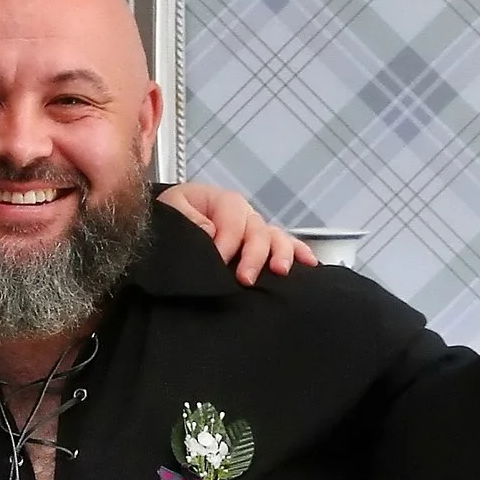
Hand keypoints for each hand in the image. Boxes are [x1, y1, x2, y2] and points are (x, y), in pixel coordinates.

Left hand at [156, 181, 317, 284]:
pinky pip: (286, 244)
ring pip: (275, 237)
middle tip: (244, 279)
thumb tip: (210, 232)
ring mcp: (254, 229)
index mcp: (220, 201)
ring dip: (280, 254)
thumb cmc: (172, 218)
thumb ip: (187, 218)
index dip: (227, 242)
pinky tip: (309, 263)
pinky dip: (299, 252)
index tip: (217, 261)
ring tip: (279, 271)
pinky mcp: (261, 245)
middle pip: (257, 230)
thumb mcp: (170, 209)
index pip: (231, 221)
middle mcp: (242, 214)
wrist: (170, 229)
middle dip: (253, 255)